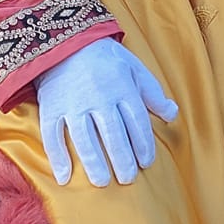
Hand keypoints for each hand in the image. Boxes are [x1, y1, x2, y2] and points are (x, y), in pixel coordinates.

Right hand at [35, 38, 176, 187]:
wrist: (67, 42)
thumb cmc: (106, 59)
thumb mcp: (135, 69)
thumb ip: (153, 94)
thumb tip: (172, 115)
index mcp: (122, 88)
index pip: (137, 122)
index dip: (143, 145)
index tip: (146, 163)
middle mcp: (98, 97)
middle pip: (113, 134)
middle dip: (122, 159)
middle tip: (127, 178)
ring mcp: (73, 103)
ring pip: (84, 138)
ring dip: (94, 162)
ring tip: (102, 182)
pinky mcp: (52, 107)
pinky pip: (53, 135)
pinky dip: (58, 157)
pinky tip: (64, 177)